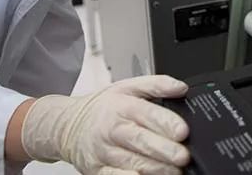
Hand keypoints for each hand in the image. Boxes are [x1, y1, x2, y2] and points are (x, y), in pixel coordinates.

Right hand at [21, 75, 191, 174]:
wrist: (67, 125)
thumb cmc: (103, 108)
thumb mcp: (127, 87)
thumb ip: (156, 84)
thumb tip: (181, 87)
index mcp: (122, 106)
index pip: (147, 113)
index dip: (166, 123)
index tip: (183, 132)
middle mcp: (112, 129)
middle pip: (141, 141)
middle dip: (165, 150)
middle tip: (183, 156)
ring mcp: (104, 152)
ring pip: (133, 163)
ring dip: (157, 169)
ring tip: (175, 170)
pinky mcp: (97, 170)